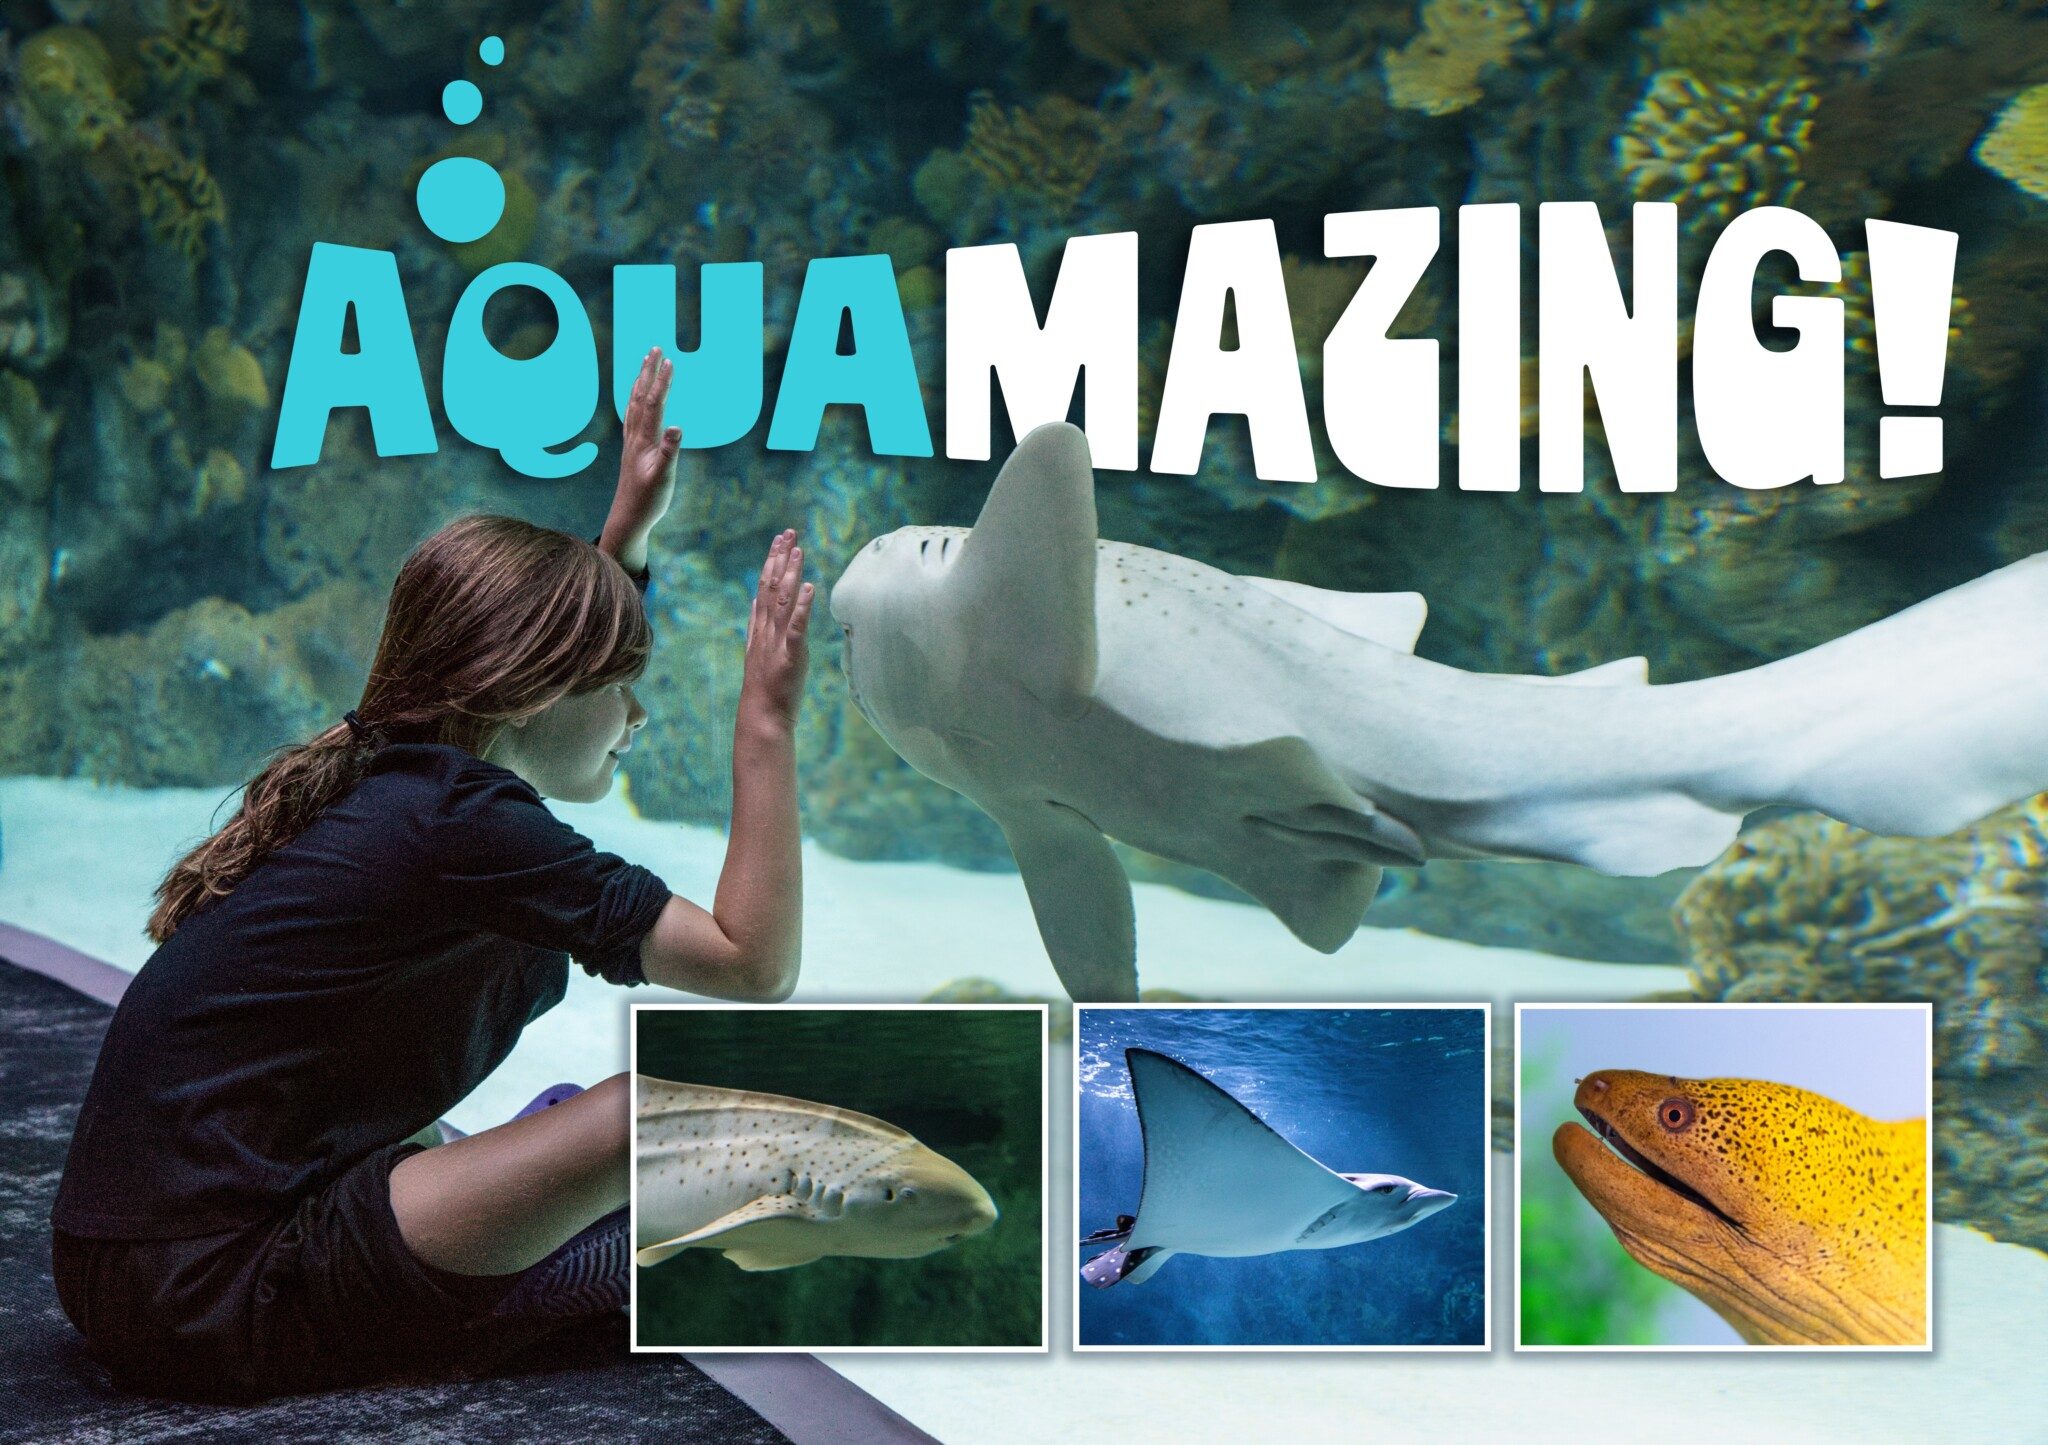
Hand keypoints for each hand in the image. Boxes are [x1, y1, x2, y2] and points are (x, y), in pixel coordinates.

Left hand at [600, 348, 681, 571]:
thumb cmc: (648, 500)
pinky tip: (636, 397)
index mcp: (644, 440)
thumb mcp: (663, 477)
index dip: (662, 382)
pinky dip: (635, 399)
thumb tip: (678, 426)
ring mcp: (631, 441)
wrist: (628, 517)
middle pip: (641, 397)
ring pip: (634, 404)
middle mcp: (635, 436)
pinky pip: (632, 415)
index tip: (670, 361)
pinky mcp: (632, 449)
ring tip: (645, 363)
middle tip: (654, 348)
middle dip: (648, 372)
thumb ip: (670, 451)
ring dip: (640, 381)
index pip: (654, 404)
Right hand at [741, 531, 813, 729]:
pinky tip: (808, 587)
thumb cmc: (765, 687)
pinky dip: (802, 607)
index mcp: (760, 628)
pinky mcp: (790, 655)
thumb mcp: (757, 650)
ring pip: (783, 602)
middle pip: (771, 588)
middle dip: (780, 559)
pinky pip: (796, 627)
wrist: (762, 715)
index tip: (779, 541)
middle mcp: (766, 630)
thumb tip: (756, 600)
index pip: (765, 588)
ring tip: (798, 551)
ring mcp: (776, 642)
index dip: (772, 562)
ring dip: (790, 575)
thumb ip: (756, 624)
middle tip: (788, 533)